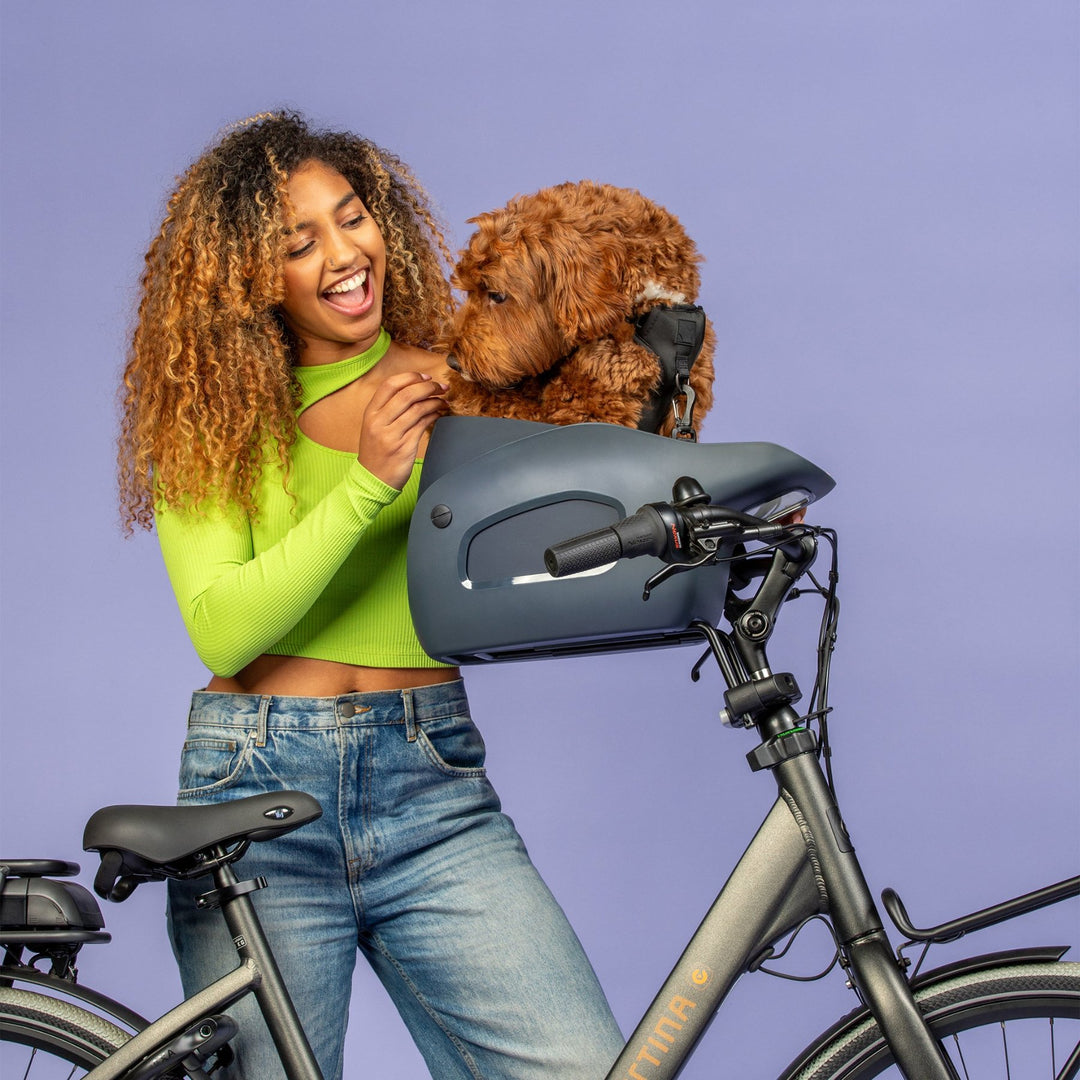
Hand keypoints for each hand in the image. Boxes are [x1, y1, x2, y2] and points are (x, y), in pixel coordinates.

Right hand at [357, 371, 447, 489]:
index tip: (426, 377)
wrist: (372, 480)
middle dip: (428, 387)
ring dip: (435, 401)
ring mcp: (390, 435)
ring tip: (444, 400)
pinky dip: (433, 415)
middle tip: (441, 387)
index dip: (410, 377)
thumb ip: (389, 409)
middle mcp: (378, 422)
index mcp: (370, 413)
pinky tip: (439, 412)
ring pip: (417, 408)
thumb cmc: (376, 453)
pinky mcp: (403, 447)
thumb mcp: (374, 427)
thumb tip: (415, 391)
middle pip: (407, 394)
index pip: (390, 385)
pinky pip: (422, 424)